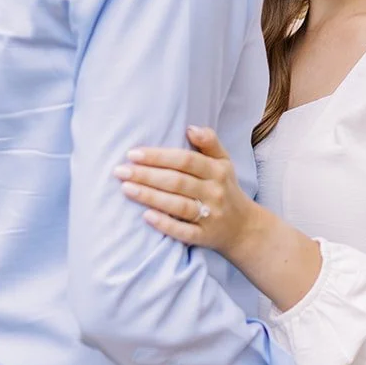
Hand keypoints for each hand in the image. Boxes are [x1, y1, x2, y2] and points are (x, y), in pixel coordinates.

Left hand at [114, 127, 256, 254]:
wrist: (244, 227)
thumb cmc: (225, 188)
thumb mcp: (224, 162)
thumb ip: (209, 142)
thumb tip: (190, 128)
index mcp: (217, 171)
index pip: (186, 160)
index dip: (159, 156)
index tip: (133, 154)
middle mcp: (214, 192)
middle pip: (177, 182)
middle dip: (147, 175)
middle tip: (120, 171)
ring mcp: (210, 216)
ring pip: (178, 205)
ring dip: (150, 197)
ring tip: (126, 189)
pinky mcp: (204, 237)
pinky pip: (184, 231)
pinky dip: (165, 224)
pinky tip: (146, 217)